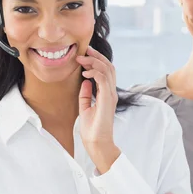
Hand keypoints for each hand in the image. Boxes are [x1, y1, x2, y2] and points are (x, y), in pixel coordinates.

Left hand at [76, 46, 119, 172]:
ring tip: (81, 60)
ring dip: (94, 62)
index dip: (96, 60)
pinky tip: (85, 74)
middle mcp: (111, 92)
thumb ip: (86, 94)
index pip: (106, 71)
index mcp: (107, 93)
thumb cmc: (91, 129)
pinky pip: (103, 79)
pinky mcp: (107, 100)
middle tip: (84, 50)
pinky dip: (95, 73)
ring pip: (108, 70)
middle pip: (109, 66)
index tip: (84, 55)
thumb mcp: (85, 107)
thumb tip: (85, 81)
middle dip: (96, 56)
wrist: (96, 143)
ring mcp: (110, 95)